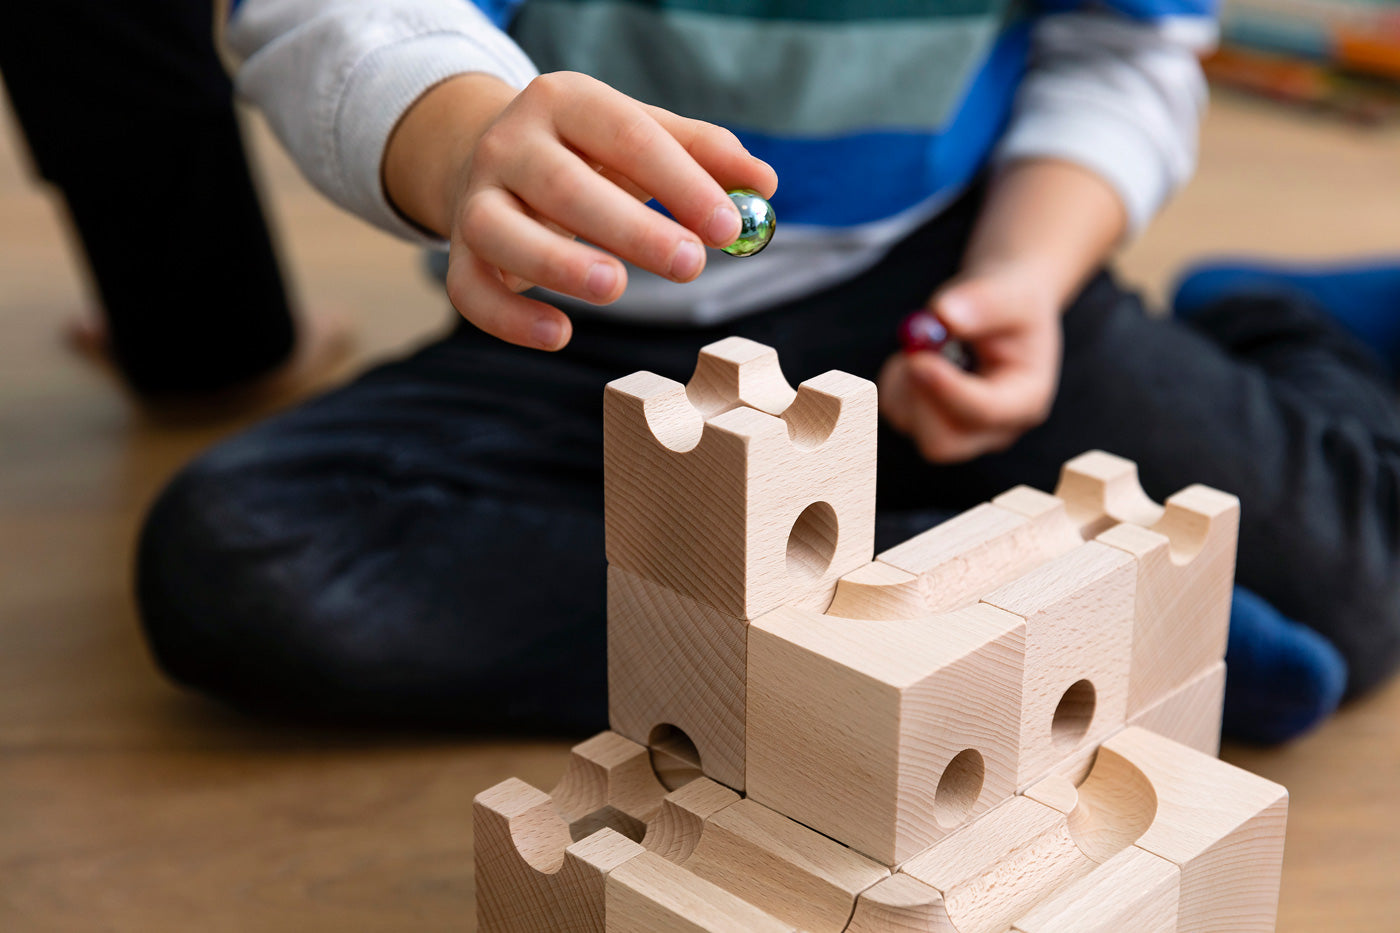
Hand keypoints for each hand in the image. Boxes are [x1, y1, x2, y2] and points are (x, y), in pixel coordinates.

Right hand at [384, 71, 775, 349]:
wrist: (492, 158)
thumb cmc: (589, 153)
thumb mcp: (643, 137)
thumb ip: (704, 154)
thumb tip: (764, 183)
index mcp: (564, 101)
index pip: (626, 134)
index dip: (679, 180)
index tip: (727, 225)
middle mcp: (510, 143)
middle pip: (565, 186)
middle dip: (631, 227)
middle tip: (690, 264)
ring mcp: (476, 198)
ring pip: (503, 232)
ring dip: (560, 264)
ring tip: (617, 288)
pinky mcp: (459, 251)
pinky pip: (471, 289)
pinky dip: (510, 318)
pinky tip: (559, 334)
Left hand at [879, 263, 1062, 462]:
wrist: (1005, 309)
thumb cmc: (1014, 303)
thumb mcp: (1011, 292)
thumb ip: (985, 302)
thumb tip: (944, 316)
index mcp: (1025, 400)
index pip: (984, 412)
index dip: (946, 390)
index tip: (919, 360)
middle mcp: (993, 428)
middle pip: (942, 443)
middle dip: (918, 399)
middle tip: (912, 353)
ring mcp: (960, 431)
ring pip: (911, 424)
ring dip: (906, 380)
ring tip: (931, 342)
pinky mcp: (930, 424)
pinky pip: (895, 410)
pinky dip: (896, 381)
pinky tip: (920, 356)